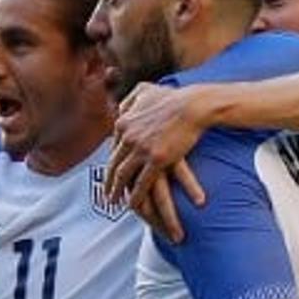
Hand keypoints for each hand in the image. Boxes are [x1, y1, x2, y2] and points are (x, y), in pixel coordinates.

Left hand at [107, 84, 207, 242]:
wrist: (192, 105)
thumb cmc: (174, 98)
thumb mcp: (145, 91)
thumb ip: (130, 100)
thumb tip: (121, 107)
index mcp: (124, 122)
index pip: (113, 148)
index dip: (111, 163)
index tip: (110, 174)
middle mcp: (128, 137)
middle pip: (113, 165)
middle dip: (108, 182)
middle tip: (106, 194)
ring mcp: (141, 149)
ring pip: (123, 176)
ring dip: (117, 192)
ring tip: (114, 203)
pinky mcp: (156, 160)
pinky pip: (141, 183)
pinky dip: (135, 196)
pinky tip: (131, 207)